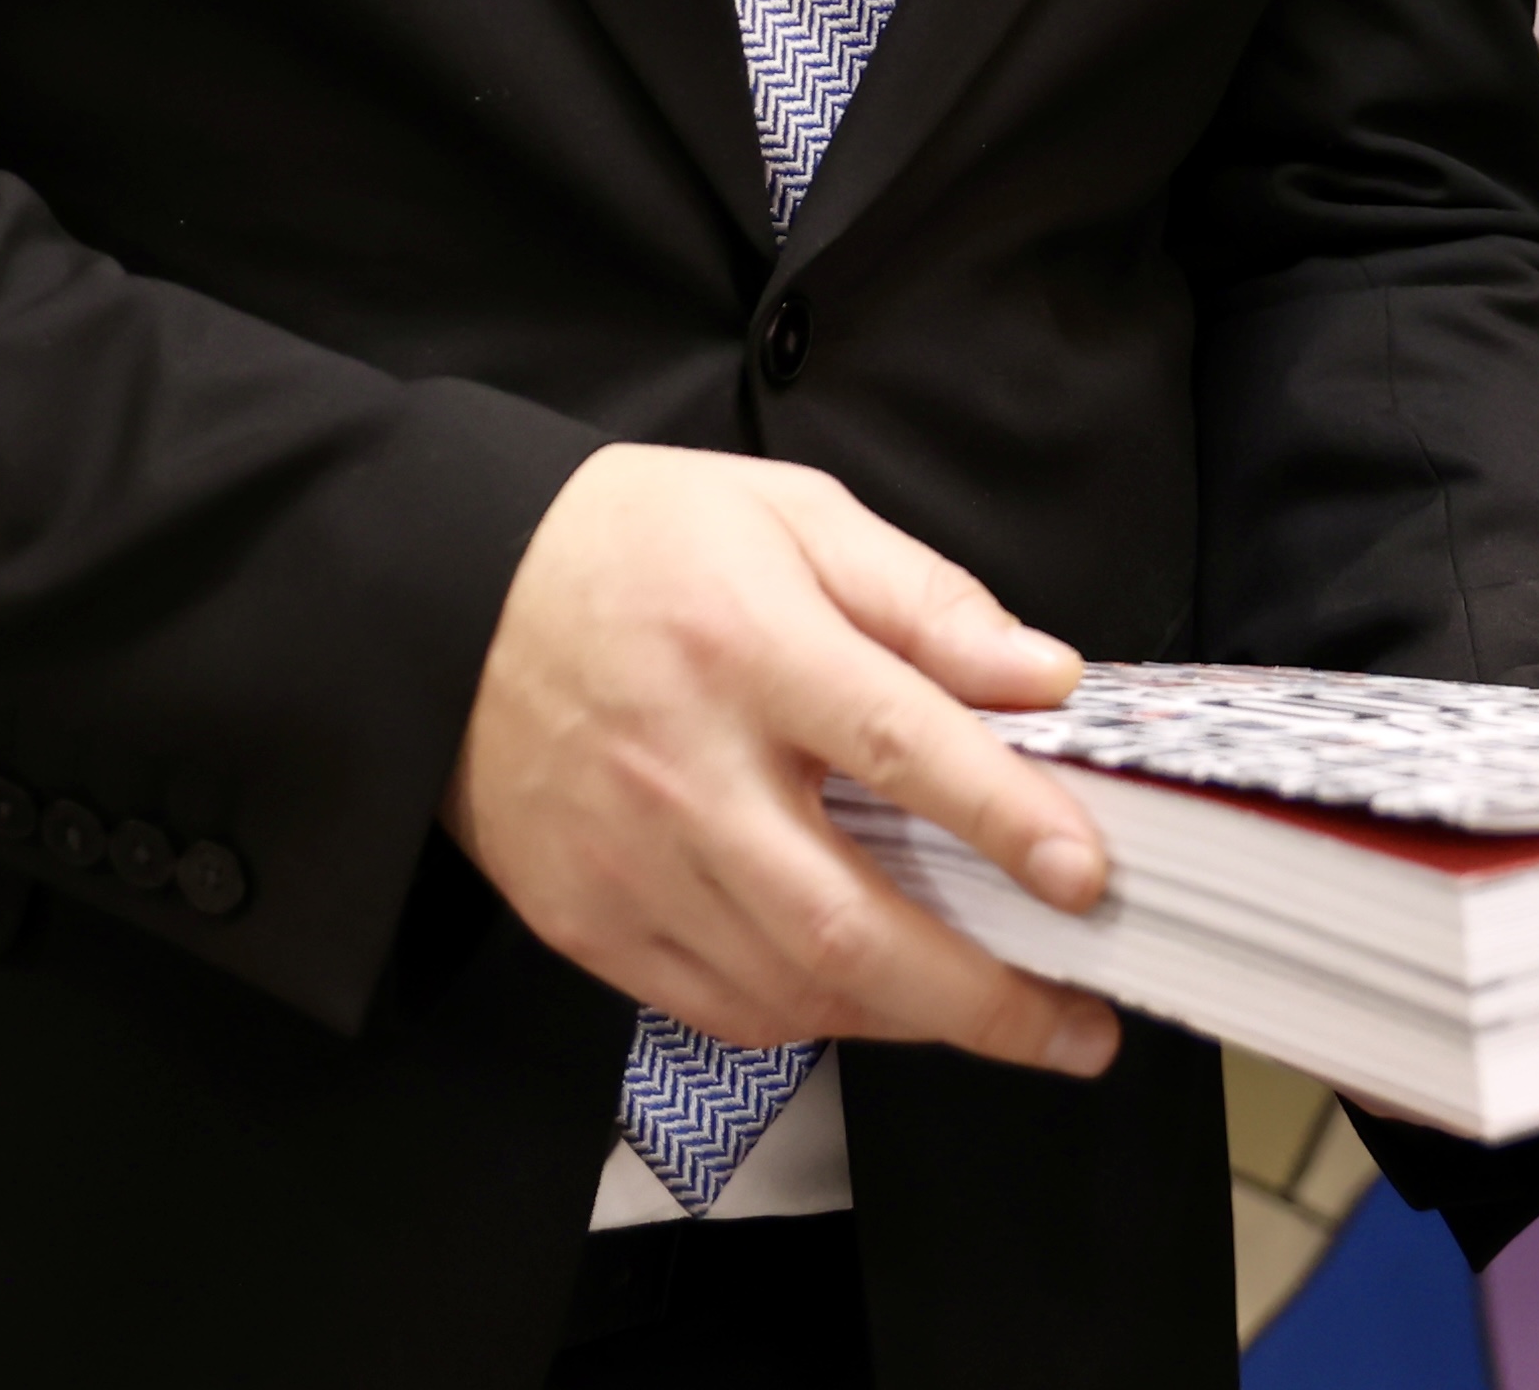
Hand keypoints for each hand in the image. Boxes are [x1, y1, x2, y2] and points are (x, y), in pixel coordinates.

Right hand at [445, 441, 1118, 1074]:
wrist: (452, 603)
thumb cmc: (636, 548)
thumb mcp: (792, 514)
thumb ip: (923, 598)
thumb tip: (1042, 675)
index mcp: (745, 646)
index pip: (895, 743)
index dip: (1002, 815)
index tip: (1086, 875)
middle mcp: (684, 769)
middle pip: (844, 916)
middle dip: (979, 993)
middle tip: (1077, 1024)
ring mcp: (628, 861)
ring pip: (790, 985)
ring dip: (911, 1017)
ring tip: (1000, 1012)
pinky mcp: (587, 921)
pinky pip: (721, 1008)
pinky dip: (816, 1017)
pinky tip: (878, 997)